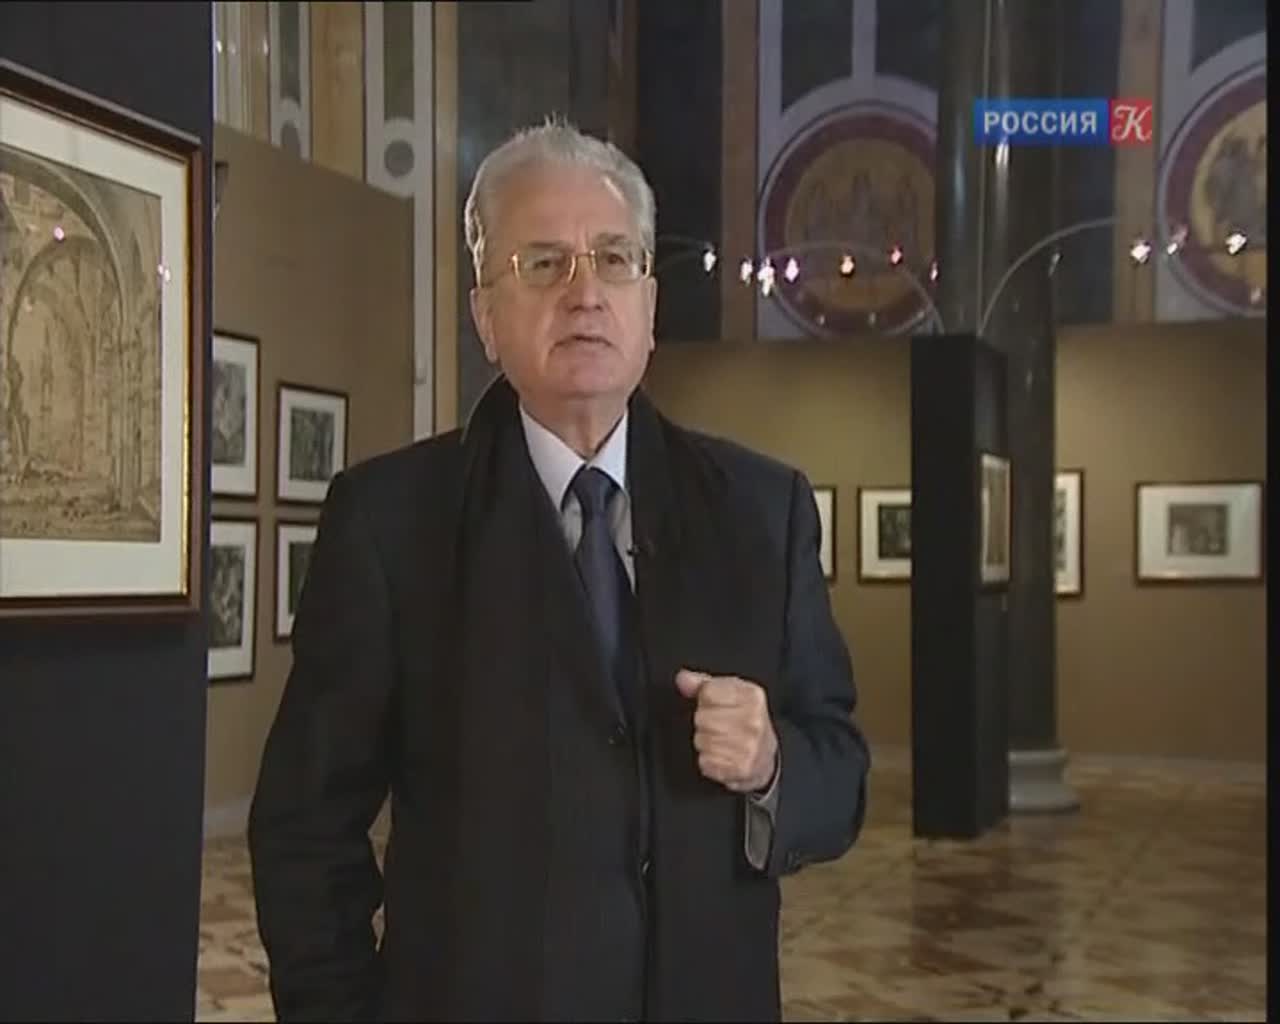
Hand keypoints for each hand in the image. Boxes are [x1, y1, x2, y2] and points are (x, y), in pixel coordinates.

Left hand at [675, 669, 777, 792]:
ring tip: (720, 741)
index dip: (705, 699)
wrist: (764, 756)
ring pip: (701, 740)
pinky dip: (708, 761)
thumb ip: (703, 684)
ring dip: (704, 742)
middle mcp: (754, 720)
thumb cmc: (745, 721)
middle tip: (718, 725)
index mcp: (752, 696)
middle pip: (702, 717)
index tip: (715, 705)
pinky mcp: (741, 768)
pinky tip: (722, 756)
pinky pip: (705, 761)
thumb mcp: (730, 695)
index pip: (708, 692)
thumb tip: (683, 678)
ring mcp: (749, 746)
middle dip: (703, 722)